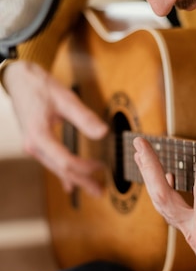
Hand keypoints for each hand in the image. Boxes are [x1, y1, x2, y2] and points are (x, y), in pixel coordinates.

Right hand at [4, 61, 107, 195]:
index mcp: (39, 136)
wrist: (19, 79)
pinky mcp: (36, 143)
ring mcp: (33, 146)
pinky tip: (70, 184)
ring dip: (74, 177)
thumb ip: (84, 117)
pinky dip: (63, 172)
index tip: (101, 166)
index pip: (65, 161)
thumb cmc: (39, 86)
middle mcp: (34, 145)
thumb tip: (103, 132)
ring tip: (92, 187)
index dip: (84, 167)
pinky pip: (51, 162)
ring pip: (56, 168)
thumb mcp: (65, 98)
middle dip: (81, 180)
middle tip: (99, 191)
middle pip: (61, 169)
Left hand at [134, 136, 195, 270]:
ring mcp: (189, 234)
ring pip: (162, 202)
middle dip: (150, 168)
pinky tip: (165, 175)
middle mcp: (192, 233)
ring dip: (150, 176)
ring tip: (141, 151)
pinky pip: (171, 210)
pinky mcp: (192, 235)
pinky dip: (164, 189)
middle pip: (162, 197)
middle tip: (141, 142)